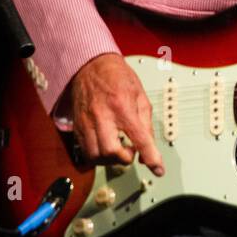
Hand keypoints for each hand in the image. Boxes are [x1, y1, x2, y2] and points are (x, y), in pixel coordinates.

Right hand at [70, 53, 163, 175]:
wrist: (91, 66)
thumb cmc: (117, 78)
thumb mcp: (140, 96)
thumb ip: (146, 125)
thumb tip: (149, 150)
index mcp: (122, 106)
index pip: (139, 138)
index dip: (151, 157)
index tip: (158, 169)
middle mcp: (102, 116)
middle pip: (110, 152)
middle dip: (124, 159)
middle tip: (131, 151)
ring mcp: (86, 122)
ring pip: (95, 156)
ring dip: (110, 160)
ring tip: (118, 149)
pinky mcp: (77, 127)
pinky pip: (86, 152)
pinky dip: (98, 156)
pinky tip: (106, 147)